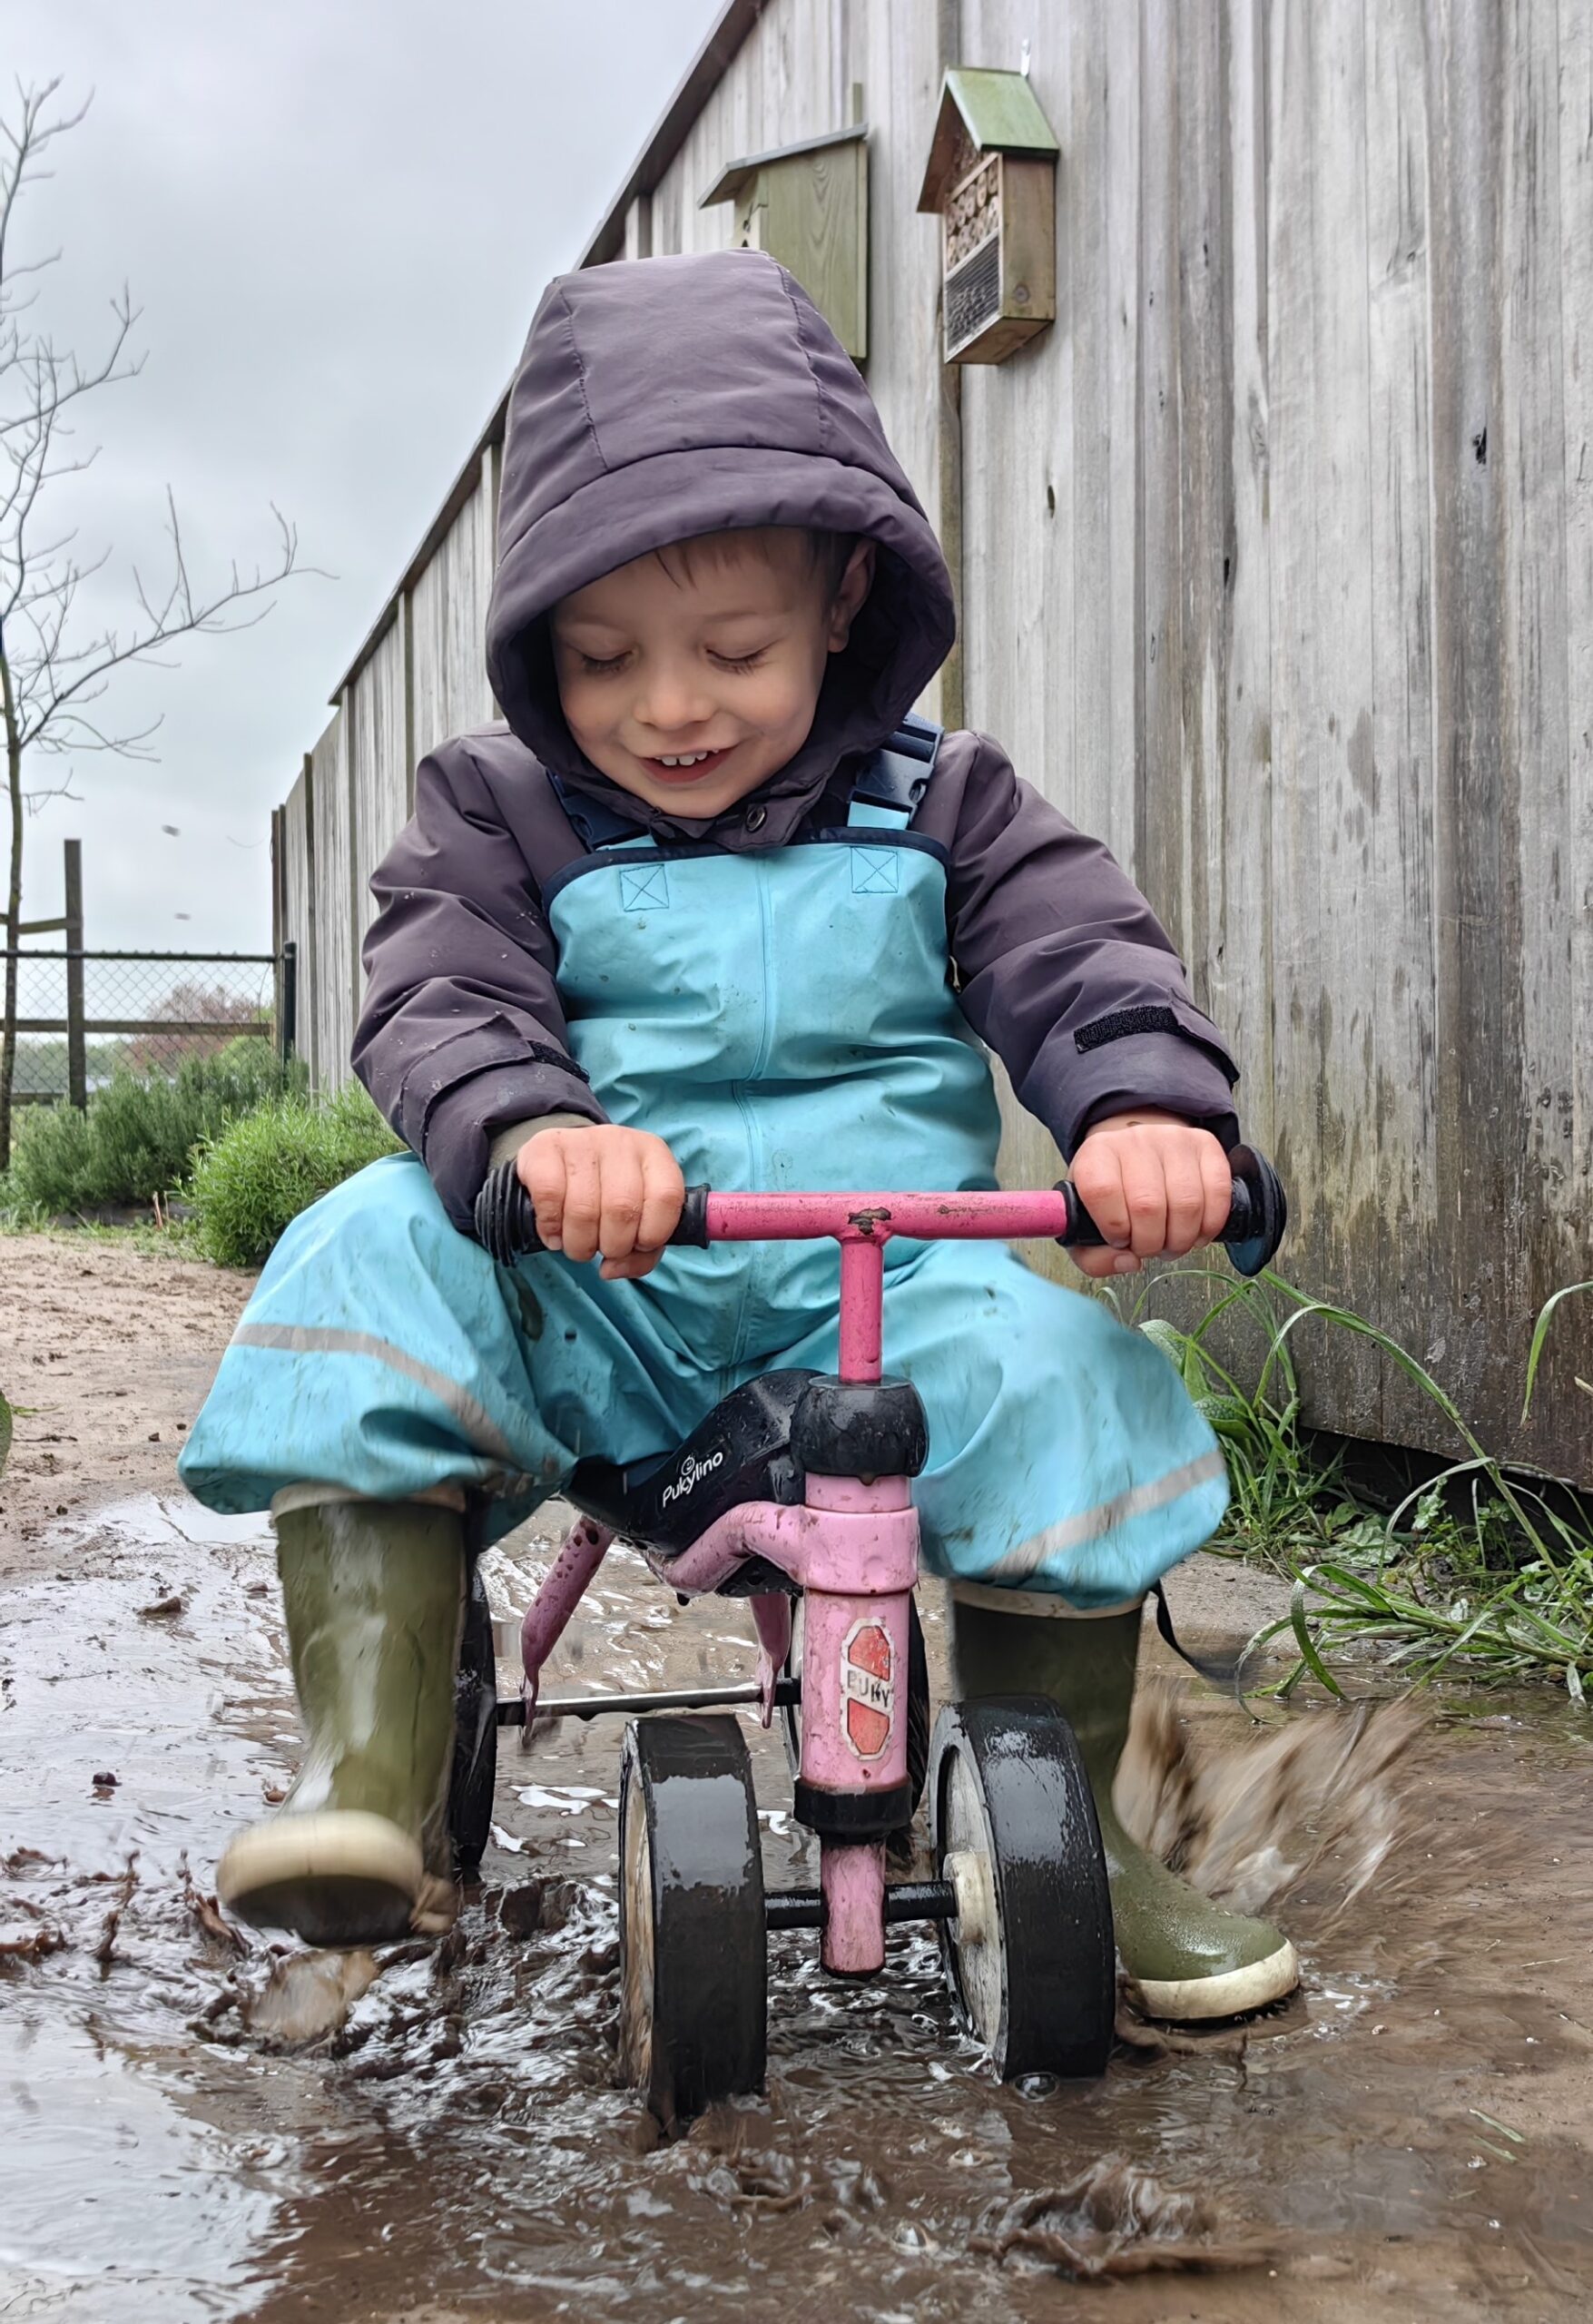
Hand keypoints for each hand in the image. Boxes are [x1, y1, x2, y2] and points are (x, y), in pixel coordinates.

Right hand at [514, 1124, 684, 1279]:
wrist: (559, 1159)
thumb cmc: (606, 1194)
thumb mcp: (637, 1218)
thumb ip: (642, 1253)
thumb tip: (612, 1269)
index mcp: (654, 1155)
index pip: (667, 1197)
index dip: (652, 1234)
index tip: (637, 1244)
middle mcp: (621, 1142)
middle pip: (622, 1209)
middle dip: (611, 1246)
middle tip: (601, 1248)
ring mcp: (582, 1141)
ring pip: (583, 1209)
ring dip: (579, 1243)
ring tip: (577, 1244)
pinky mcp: (545, 1146)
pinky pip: (549, 1196)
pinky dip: (550, 1227)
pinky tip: (553, 1232)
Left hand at [1067, 1110, 1230, 1278]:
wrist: (1139, 1157)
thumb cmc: (1113, 1195)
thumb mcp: (1086, 1223)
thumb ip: (1092, 1256)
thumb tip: (1127, 1262)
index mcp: (1096, 1154)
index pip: (1101, 1190)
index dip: (1114, 1227)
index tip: (1120, 1240)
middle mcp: (1134, 1140)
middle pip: (1148, 1205)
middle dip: (1151, 1243)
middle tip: (1149, 1249)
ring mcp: (1173, 1139)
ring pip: (1186, 1204)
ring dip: (1181, 1239)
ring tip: (1172, 1243)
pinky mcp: (1205, 1144)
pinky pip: (1217, 1193)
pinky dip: (1210, 1225)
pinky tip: (1196, 1232)